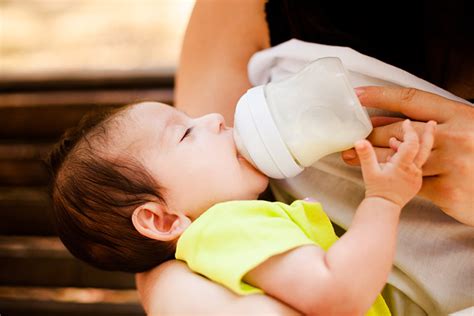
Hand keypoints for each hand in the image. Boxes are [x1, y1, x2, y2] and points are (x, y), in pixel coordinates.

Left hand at [343, 87, 473, 225]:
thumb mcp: (466, 128)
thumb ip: (435, 124)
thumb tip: (391, 121)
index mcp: (460, 115)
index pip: (411, 99)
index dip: (381, 96)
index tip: (358, 95)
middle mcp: (456, 137)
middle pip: (399, 131)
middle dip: (370, 134)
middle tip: (351, 136)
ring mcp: (452, 164)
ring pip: (399, 159)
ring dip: (372, 158)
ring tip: (350, 156)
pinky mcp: (448, 191)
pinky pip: (413, 183)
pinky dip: (395, 179)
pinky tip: (380, 177)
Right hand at [356, 119, 435, 207]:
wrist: (384, 207)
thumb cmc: (377, 190)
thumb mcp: (369, 171)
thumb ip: (366, 154)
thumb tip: (359, 141)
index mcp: (403, 166)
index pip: (411, 144)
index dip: (409, 131)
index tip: (405, 122)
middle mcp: (413, 170)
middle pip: (425, 148)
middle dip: (428, 134)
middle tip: (431, 122)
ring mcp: (416, 176)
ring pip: (419, 156)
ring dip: (411, 146)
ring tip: (394, 142)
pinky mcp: (416, 181)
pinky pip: (415, 165)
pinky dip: (408, 157)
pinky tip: (395, 156)